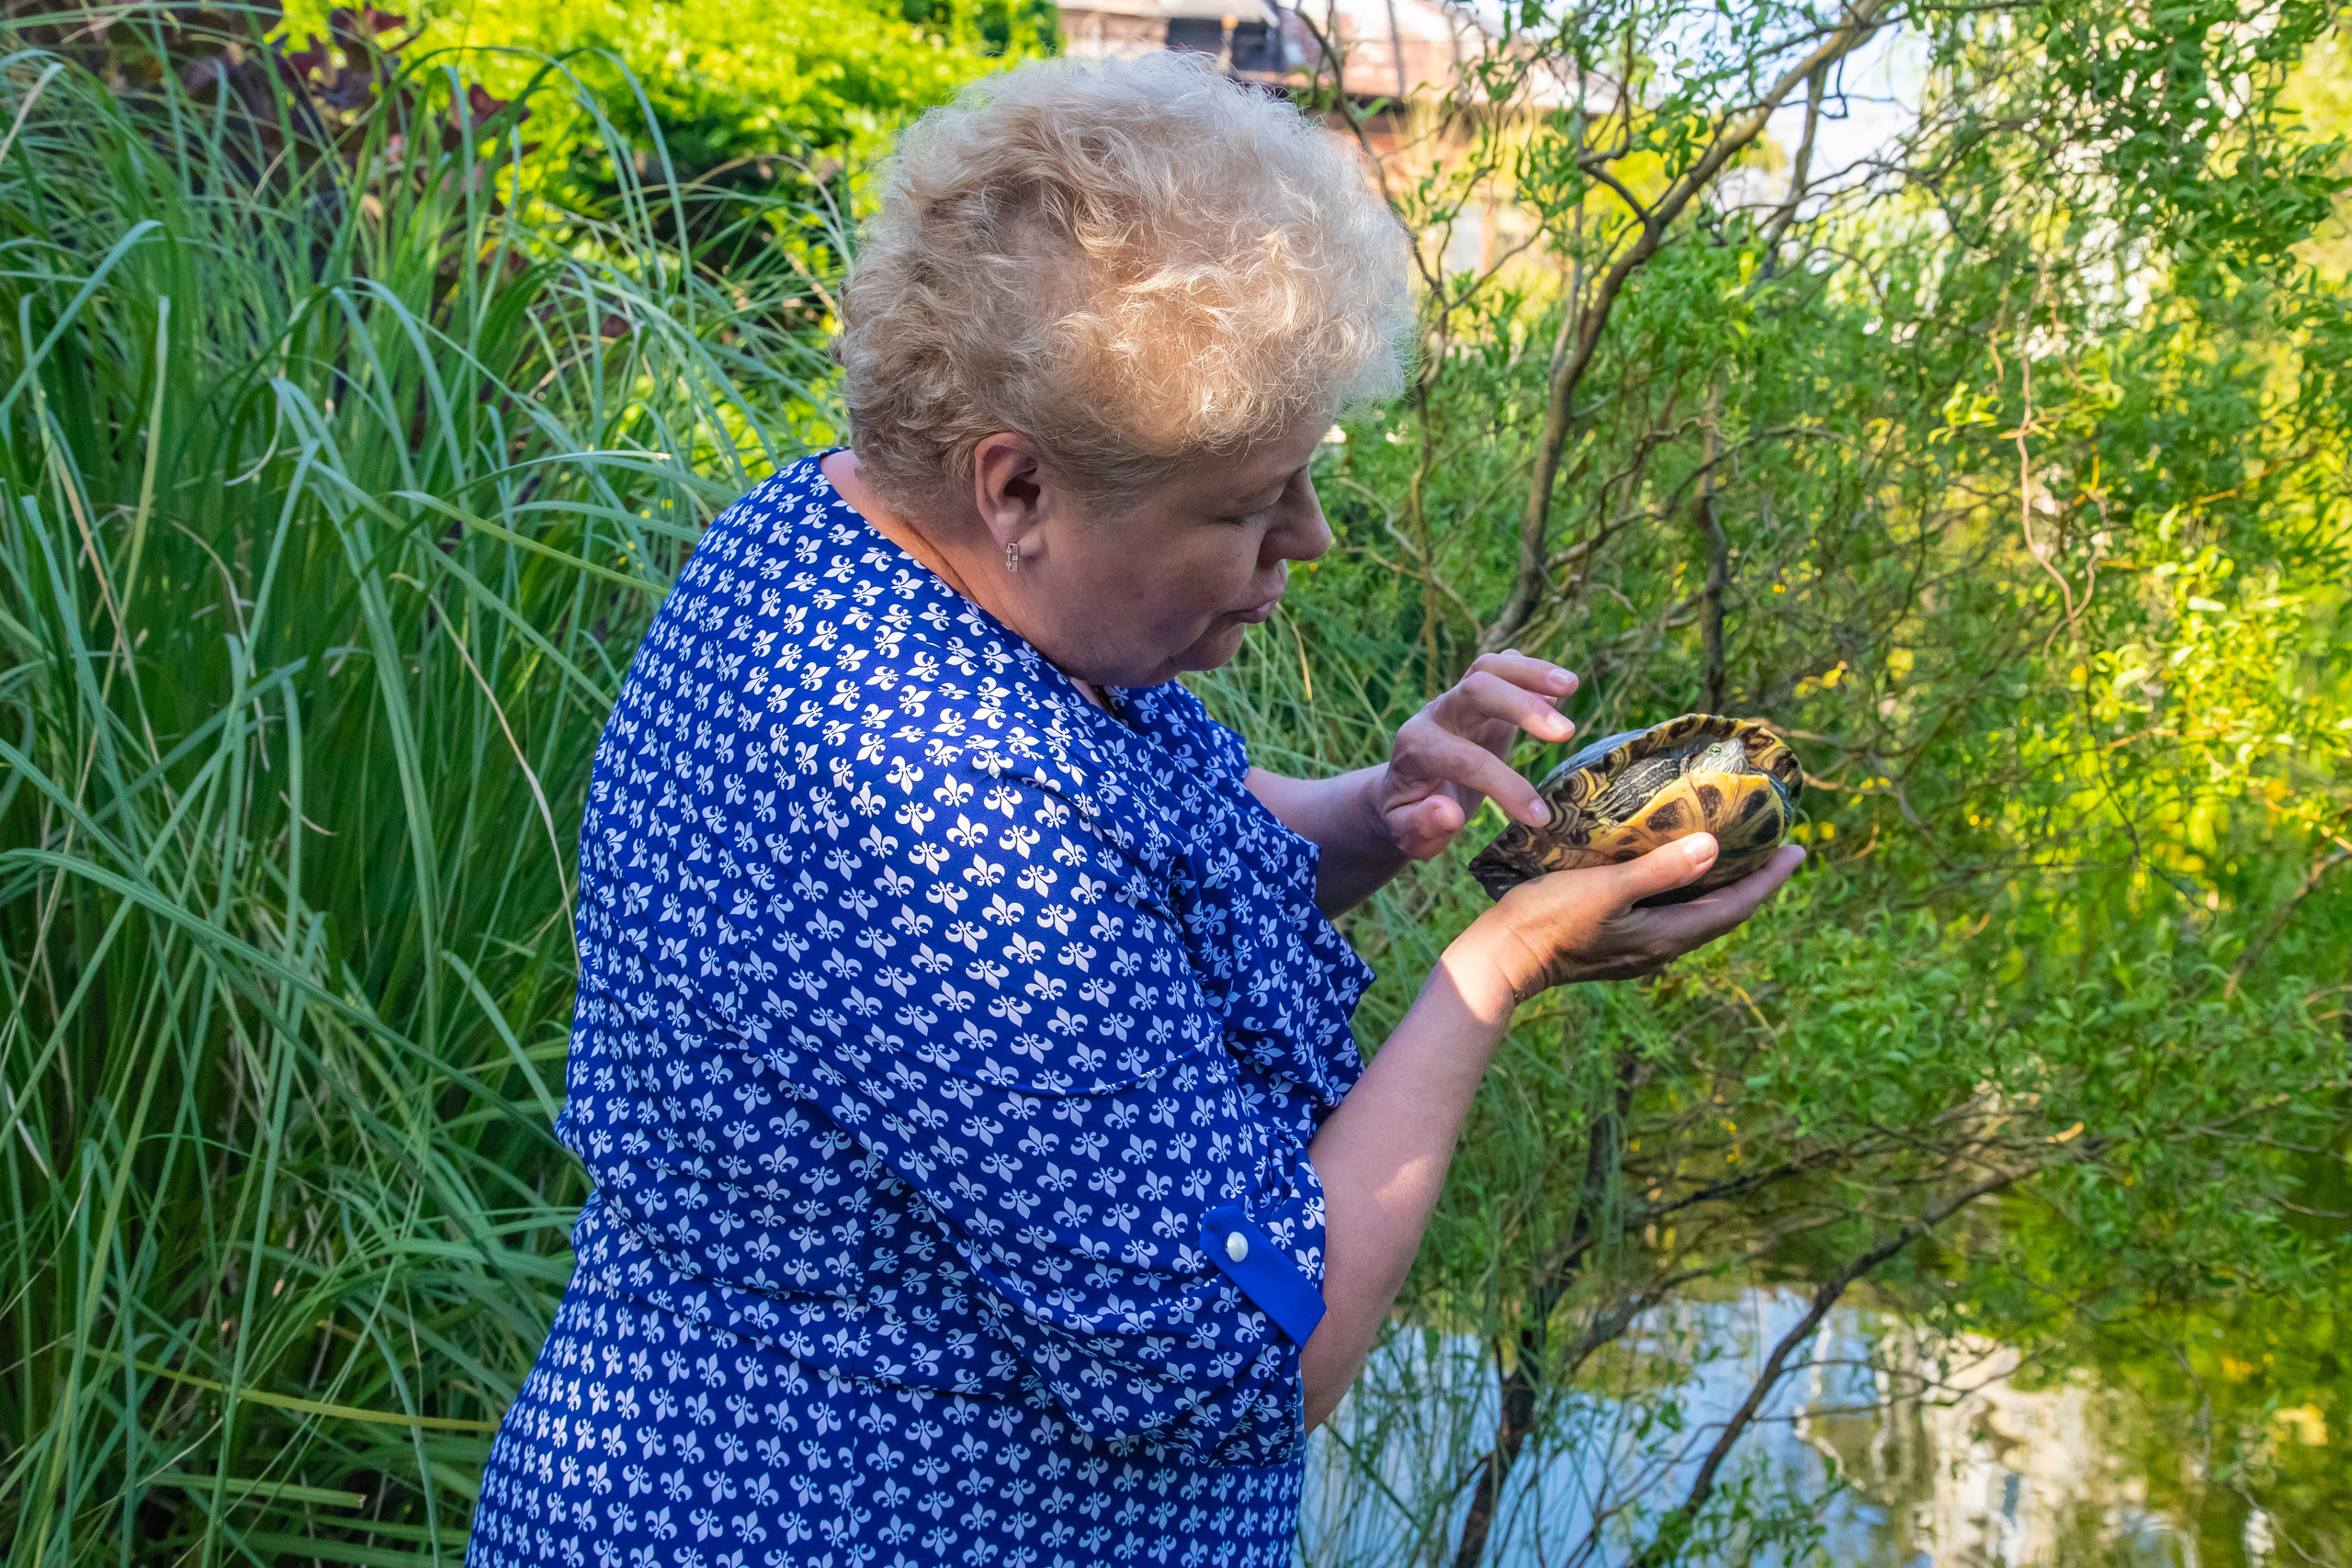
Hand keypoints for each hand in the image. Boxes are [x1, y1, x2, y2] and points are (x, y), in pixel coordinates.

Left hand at [1367, 651, 1579, 860]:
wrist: (1402, 791)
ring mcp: (1456, 700)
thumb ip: (1421, 827)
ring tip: (1572, 685)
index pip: (1464, 758)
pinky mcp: (1478, 697)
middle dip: (1520, 707)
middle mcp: (1434, 715)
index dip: (1504, 786)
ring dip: (1532, 672)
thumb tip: (1449, 813)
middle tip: (1566, 733)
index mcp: (1414, 749)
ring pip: (1489, 667)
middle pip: (1474, 690)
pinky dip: (1530, 673)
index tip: (1539, 817)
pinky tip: (1561, 691)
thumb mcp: (1405, 834)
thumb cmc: (1407, 817)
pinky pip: (1501, 669)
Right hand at [1451, 834, 1806, 1007]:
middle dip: (1753, 881)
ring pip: (1696, 913)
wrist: (1501, 960)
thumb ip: (1658, 870)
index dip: (1769, 879)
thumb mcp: (1605, 889)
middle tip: (1775, 846)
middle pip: (1722, 912)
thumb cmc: (1547, 920)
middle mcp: (1660, 947)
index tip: (1798, 849)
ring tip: (1735, 851)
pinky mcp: (1617, 942)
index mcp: (1665, 935)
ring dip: (1720, 884)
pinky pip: (1669, 912)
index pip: (1734, 906)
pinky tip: (1675, 868)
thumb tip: (1713, 848)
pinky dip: (1687, 888)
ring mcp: (1638, 948)